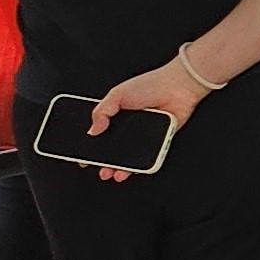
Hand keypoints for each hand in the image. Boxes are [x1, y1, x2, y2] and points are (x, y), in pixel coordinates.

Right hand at [83, 61, 203, 180]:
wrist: (178, 87)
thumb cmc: (150, 85)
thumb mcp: (117, 94)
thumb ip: (101, 112)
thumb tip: (92, 131)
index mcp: (116, 115)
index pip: (99, 134)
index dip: (90, 146)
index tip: (81, 158)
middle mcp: (129, 127)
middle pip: (112, 148)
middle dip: (102, 161)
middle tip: (95, 168)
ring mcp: (143, 135)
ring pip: (128, 157)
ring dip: (118, 168)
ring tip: (110, 173)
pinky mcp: (158, 142)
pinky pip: (146, 158)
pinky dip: (137, 167)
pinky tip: (128, 171)